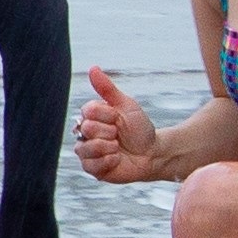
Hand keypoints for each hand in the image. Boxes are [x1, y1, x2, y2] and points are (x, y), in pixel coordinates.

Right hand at [73, 63, 165, 184]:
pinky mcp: (92, 169)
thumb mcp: (126, 105)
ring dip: (108, 147)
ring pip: (86, 148)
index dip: (107, 115)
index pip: (88, 111)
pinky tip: (117, 159)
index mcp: (91, 116)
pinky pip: (91, 165)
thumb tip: (93, 68)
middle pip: (87, 129)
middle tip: (119, 135)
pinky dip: (108, 161)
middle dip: (109, 132)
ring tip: (118, 147)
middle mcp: (85, 133)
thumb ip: (107, 88)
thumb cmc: (139, 128)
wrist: (152, 152)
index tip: (118, 118)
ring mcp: (88, 152)